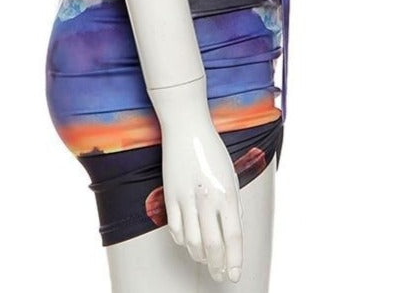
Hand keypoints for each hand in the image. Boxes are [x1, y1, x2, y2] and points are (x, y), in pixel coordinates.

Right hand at [158, 96, 243, 282]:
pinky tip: (188, 243)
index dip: (235, 260)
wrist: (186, 127)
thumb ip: (234, 203)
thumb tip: (235, 229)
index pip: (233, 237)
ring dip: (200, 256)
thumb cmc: (211, 148)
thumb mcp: (231, 174)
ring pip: (192, 241)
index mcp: (227, 192)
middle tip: (220, 276)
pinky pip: (175, 228)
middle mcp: (207, 198)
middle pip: (213, 245)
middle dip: (217, 266)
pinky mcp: (169, 195)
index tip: (235, 275)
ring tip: (205, 261)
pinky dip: (182, 241)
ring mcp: (186, 198)